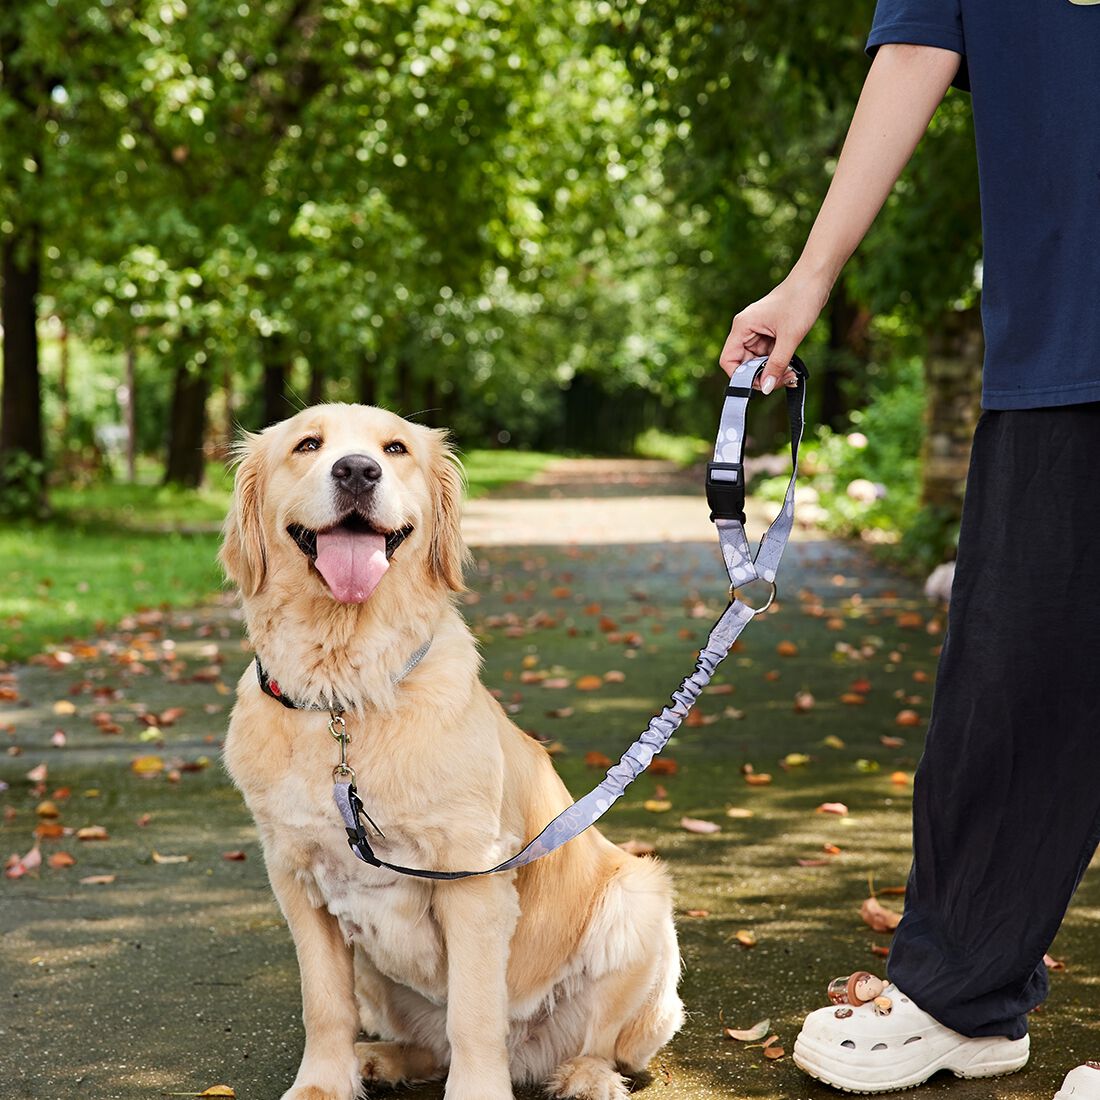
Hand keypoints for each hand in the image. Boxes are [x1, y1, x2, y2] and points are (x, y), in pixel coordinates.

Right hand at [718, 274, 829, 391]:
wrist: (815, 279)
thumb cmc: (800, 300)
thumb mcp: (790, 337)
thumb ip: (777, 364)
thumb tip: (766, 388)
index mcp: (742, 327)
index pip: (729, 360)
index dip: (741, 376)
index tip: (761, 384)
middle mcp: (746, 329)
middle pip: (744, 364)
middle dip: (762, 375)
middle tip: (783, 379)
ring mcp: (757, 331)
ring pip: (757, 361)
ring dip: (772, 370)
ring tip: (790, 372)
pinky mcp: (769, 332)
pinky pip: (768, 354)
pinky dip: (777, 362)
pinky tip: (790, 365)